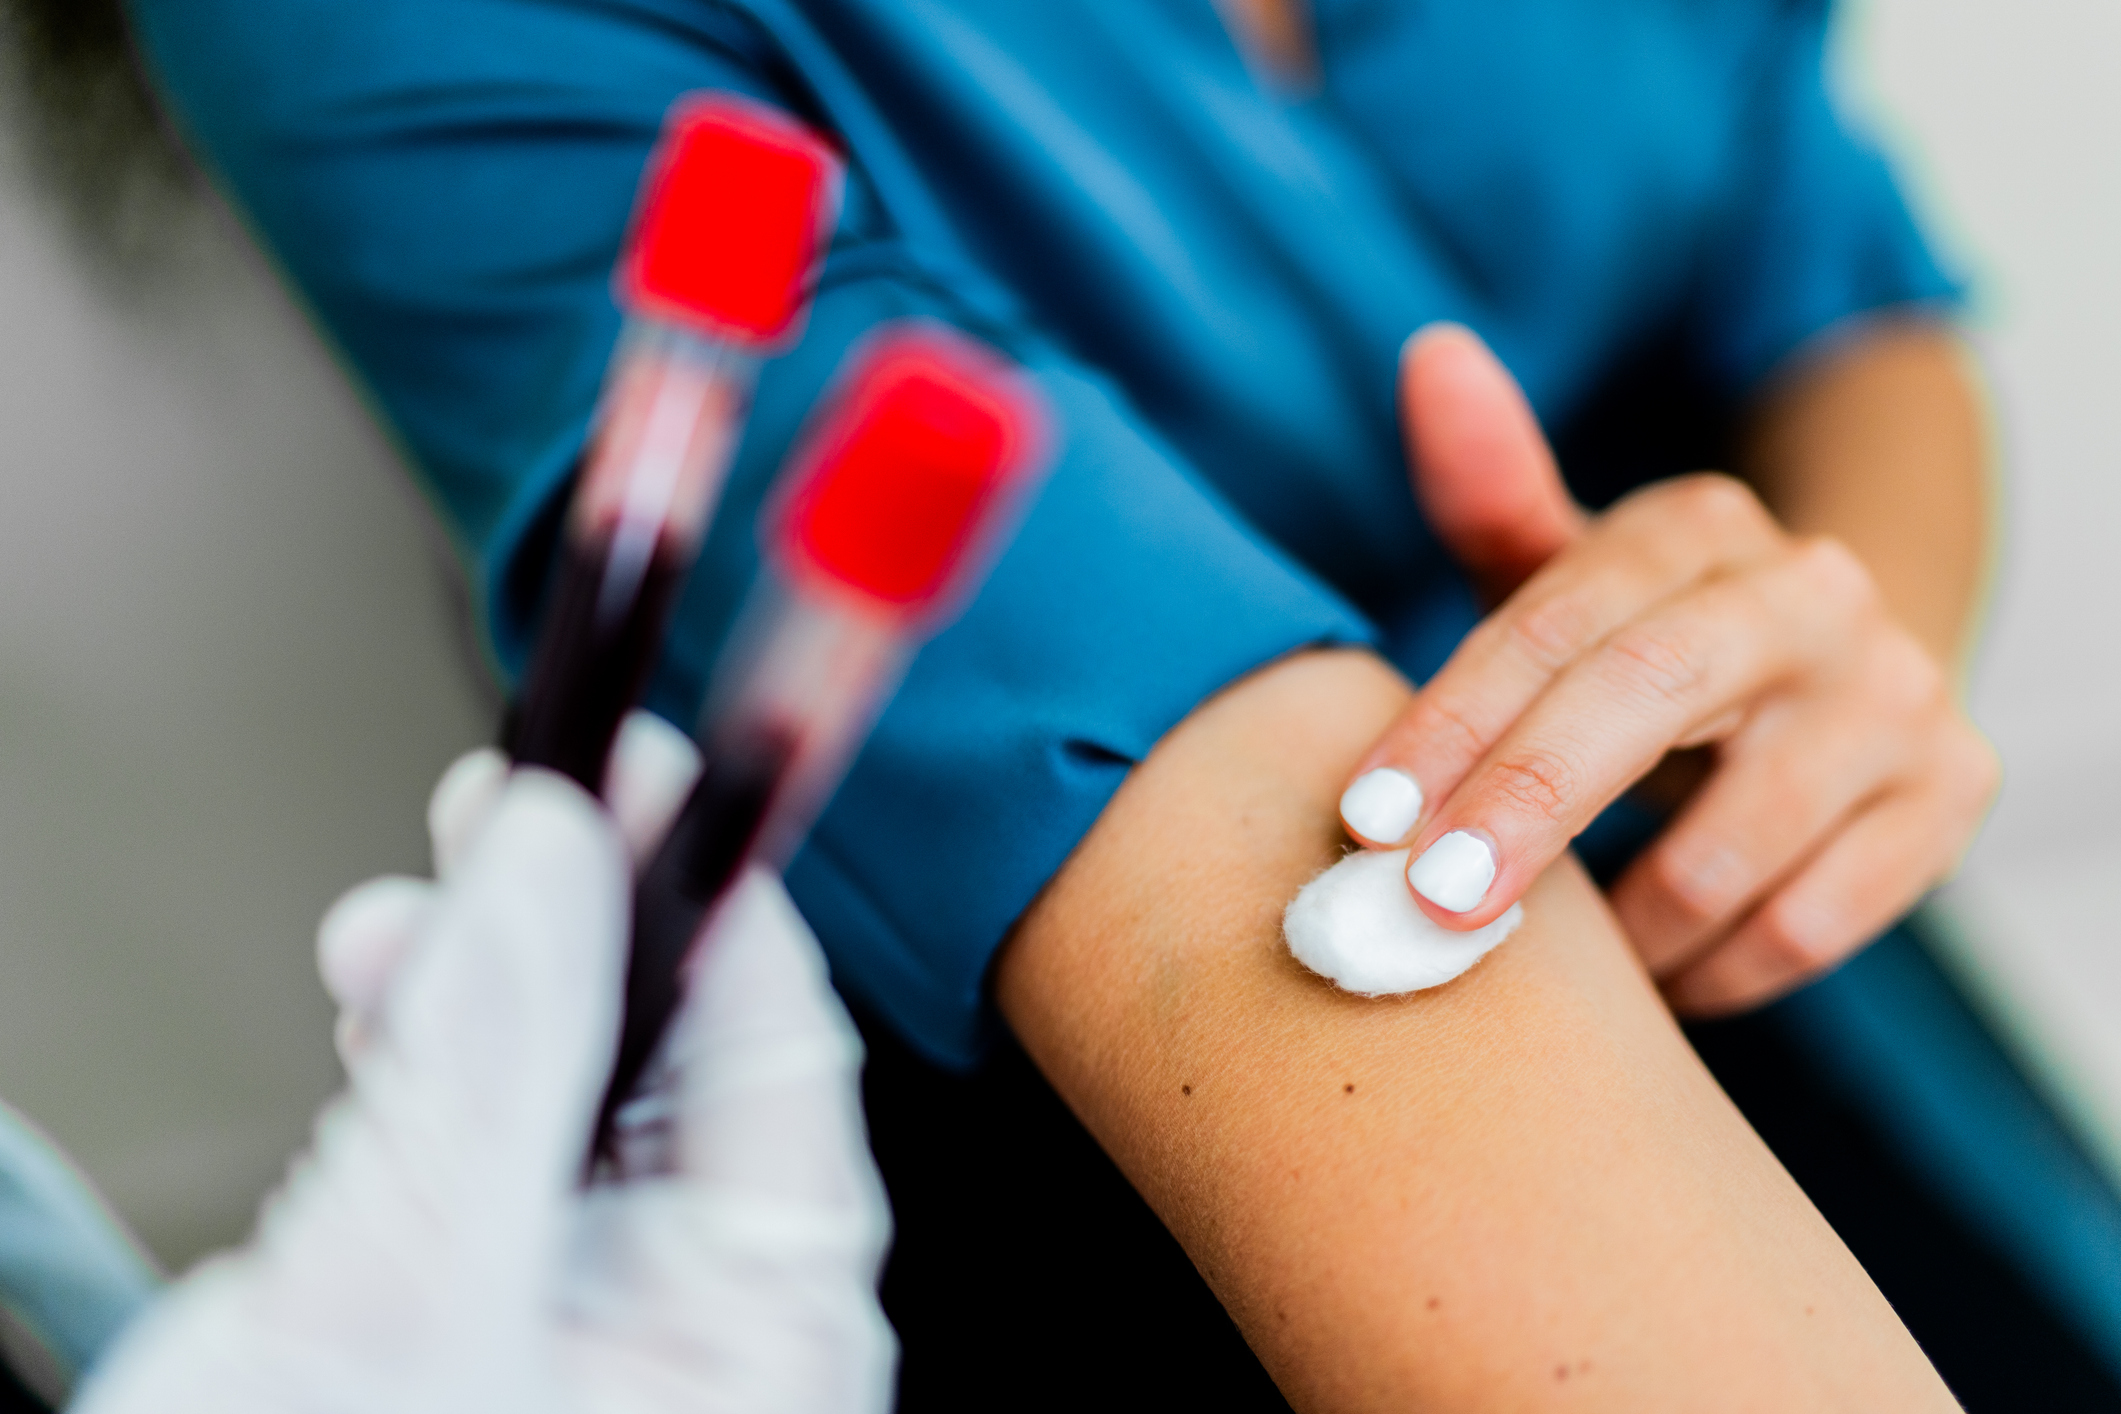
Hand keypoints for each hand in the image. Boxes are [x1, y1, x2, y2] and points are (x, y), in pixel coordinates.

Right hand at [73, 713, 896, 1413]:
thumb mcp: (412, 1297)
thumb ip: (489, 1067)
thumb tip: (552, 860)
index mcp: (765, 1339)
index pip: (784, 1062)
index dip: (712, 890)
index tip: (644, 768)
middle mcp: (700, 1325)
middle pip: (680, 1059)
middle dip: (578, 927)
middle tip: (506, 811)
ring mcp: (594, 1319)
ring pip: (574, 1091)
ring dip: (483, 989)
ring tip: (393, 939)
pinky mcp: (489, 1311)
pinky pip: (494, 1153)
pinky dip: (432, 1074)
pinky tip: (382, 1018)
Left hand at [1337, 325, 1997, 1013]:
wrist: (1835, 687)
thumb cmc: (1647, 645)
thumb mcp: (1567, 571)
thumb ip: (1493, 488)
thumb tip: (1430, 353)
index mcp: (1697, 525)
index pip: (1556, 618)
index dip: (1453, 721)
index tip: (1366, 817)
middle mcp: (1810, 593)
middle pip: (1649, 698)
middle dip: (1527, 807)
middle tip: (1431, 907)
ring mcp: (1895, 693)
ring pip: (1734, 844)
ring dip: (1616, 925)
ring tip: (1538, 956)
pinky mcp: (1949, 792)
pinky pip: (1809, 923)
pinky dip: (1711, 969)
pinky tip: (1654, 978)